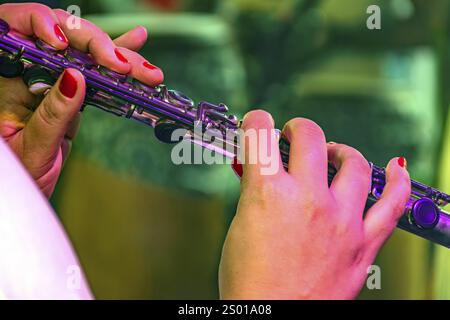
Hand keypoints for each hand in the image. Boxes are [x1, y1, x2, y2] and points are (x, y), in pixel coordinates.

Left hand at [0, 3, 163, 196]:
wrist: (26, 193)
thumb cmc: (19, 174)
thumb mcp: (33, 147)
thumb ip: (52, 113)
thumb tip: (75, 78)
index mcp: (4, 77)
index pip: (18, 31)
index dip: (41, 24)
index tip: (63, 44)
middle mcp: (28, 71)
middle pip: (63, 39)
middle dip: (96, 45)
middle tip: (121, 65)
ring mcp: (52, 79)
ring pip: (85, 54)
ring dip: (119, 57)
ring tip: (145, 68)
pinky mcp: (71, 91)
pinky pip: (95, 70)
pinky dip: (117, 57)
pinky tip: (136, 41)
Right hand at [219, 111, 410, 298]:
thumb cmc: (250, 285)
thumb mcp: (239, 229)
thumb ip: (254, 193)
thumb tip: (260, 171)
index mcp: (268, 194)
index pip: (261, 135)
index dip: (256, 122)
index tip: (258, 124)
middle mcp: (307, 200)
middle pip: (310, 136)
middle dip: (297, 129)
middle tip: (292, 135)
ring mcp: (340, 220)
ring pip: (353, 162)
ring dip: (339, 150)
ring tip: (332, 152)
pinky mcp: (363, 242)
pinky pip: (392, 203)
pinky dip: (398, 180)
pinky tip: (396, 168)